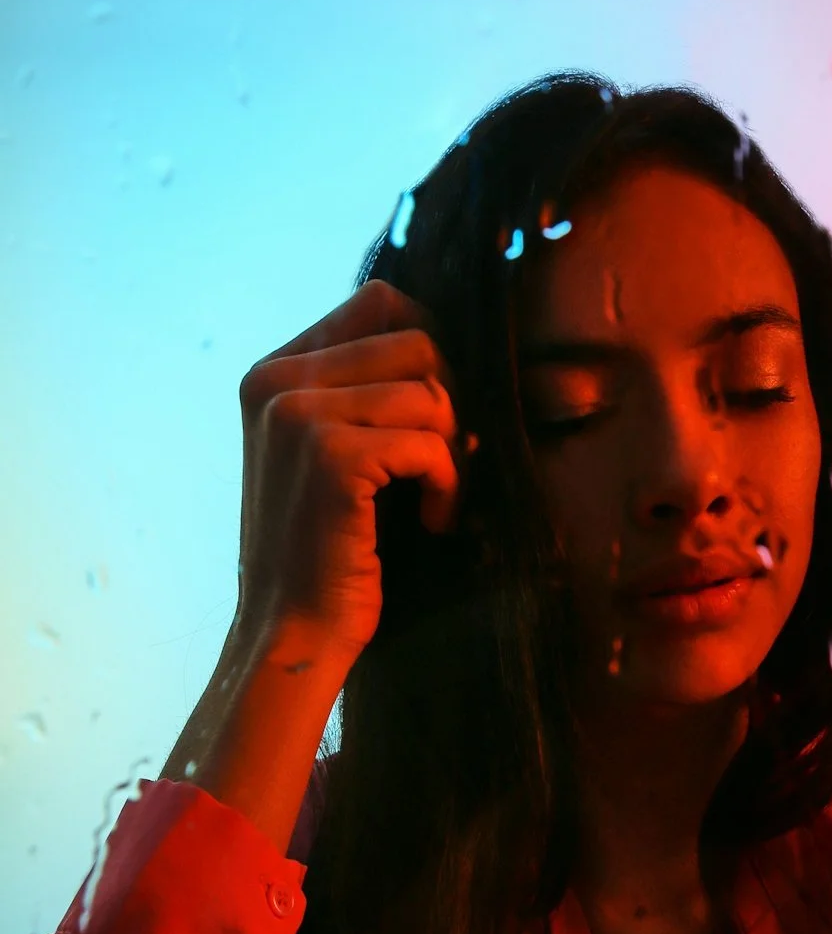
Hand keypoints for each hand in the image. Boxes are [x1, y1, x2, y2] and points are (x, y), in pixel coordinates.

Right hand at [235, 277, 473, 662]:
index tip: (437, 418)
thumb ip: (368, 391)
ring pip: (430, 390)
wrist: (292, 631)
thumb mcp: (336, 453)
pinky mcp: (329, 456)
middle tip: (445, 465)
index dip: (431, 351)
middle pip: (416, 340)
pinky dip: (449, 485)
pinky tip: (434, 520)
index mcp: (275, 371)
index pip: (381, 302)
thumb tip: (454, 347)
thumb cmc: (329, 549)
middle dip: (451, 404)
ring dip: (453, 451)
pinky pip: (431, 442)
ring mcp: (297, 414)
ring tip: (436, 500)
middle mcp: (277, 381)